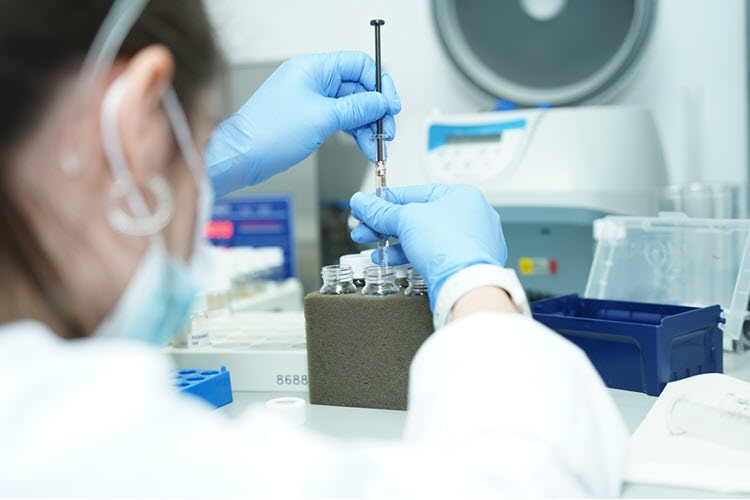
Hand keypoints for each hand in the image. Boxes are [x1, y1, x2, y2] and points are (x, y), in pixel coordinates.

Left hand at [205, 51, 400, 197]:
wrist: (243, 156)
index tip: (390, 105)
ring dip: (367, 126)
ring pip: (351, 107)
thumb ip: (357, 108)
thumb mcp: (322, 118)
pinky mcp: (310, 117)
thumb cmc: (269, 132)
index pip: (358, 64)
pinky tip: (365, 146)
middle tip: (386, 130)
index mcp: (313, 67)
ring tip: (377, 145)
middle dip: (376, 110)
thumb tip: (381, 102)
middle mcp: (313, 79)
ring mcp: (311, 99)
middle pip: (358, 87)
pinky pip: (341, 120)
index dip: (379, 84)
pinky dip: (354, 133)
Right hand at [349, 184, 506, 308]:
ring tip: (375, 248)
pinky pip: (432, 255)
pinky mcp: (463, 264)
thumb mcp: (406, 220)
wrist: (466, 286)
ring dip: (394, 243)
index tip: (367, 207)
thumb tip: (362, 203)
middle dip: (386, 225)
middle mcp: (470, 217)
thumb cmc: (451, 247)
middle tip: (364, 229)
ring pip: (423, 238)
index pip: (415, 193)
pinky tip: (391, 260)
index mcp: (462, 196)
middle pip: (417, 216)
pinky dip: (410, 256)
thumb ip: (380, 211)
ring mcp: (469, 243)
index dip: (385, 200)